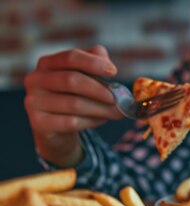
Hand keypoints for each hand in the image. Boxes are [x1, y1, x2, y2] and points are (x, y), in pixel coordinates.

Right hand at [24, 45, 122, 166]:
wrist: (57, 127)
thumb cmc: (75, 95)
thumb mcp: (86, 76)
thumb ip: (97, 63)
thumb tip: (109, 66)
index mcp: (47, 63)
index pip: (70, 57)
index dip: (93, 63)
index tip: (114, 72)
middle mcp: (36, 80)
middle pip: (71, 80)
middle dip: (100, 90)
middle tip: (118, 99)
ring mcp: (34, 101)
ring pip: (74, 104)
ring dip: (101, 109)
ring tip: (117, 112)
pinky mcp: (39, 123)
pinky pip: (71, 122)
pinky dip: (91, 121)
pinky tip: (101, 119)